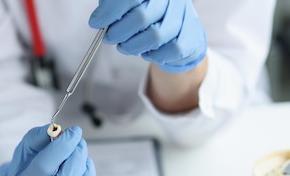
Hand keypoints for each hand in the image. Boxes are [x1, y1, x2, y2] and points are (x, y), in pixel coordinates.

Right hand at [0, 124, 101, 175]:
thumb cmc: (28, 175)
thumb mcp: (23, 156)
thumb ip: (35, 139)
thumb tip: (55, 129)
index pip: (43, 167)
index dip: (61, 146)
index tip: (74, 132)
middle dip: (76, 160)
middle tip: (80, 144)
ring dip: (87, 175)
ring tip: (83, 161)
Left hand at [88, 0, 206, 72]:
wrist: (179, 32)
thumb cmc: (147, 16)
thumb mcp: (128, 5)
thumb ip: (113, 6)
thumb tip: (99, 18)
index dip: (109, 12)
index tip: (96, 22)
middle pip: (140, 17)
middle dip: (118, 32)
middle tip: (109, 37)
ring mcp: (184, 15)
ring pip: (155, 35)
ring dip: (133, 46)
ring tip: (125, 46)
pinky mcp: (192, 35)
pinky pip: (171, 49)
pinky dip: (154, 55)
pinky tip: (146, 51)